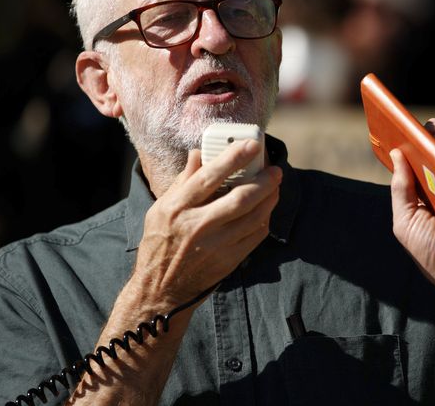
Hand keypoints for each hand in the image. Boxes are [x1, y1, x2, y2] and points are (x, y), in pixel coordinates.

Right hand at [133, 139, 281, 311]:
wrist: (160, 290)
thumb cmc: (159, 243)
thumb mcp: (160, 209)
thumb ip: (183, 181)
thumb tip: (199, 153)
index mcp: (176, 208)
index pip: (209, 177)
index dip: (233, 158)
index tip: (252, 145)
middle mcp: (196, 227)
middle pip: (239, 199)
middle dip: (263, 181)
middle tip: (275, 169)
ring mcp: (214, 246)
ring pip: (253, 218)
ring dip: (270, 199)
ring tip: (275, 186)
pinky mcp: (228, 261)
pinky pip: (255, 236)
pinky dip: (264, 219)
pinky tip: (266, 209)